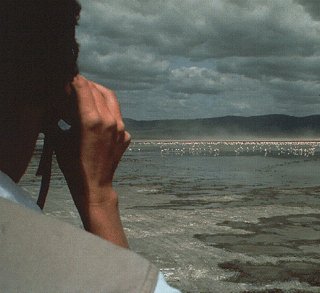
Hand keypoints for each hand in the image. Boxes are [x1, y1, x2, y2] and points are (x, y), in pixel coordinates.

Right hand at [52, 75, 129, 246]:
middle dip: (88, 84)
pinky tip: (100, 116)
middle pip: (99, 91)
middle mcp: (110, 121)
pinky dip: (108, 111)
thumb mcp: (60, 139)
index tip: (70, 76)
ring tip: (91, 93)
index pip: (84, 89)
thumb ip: (59, 119)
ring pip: (112, 100)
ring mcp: (121, 129)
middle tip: (78, 83)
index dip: (76, 80)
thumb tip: (58, 105)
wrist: (94, 185)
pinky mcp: (125, 136)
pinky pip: (117, 117)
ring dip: (100, 93)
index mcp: (92, 120)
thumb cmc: (73, 165)